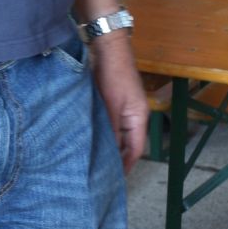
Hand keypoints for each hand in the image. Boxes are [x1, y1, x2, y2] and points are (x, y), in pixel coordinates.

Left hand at [91, 34, 148, 172]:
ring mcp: (122, 109)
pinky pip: (108, 124)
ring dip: (107, 146)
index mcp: (138, 118)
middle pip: (126, 144)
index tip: (115, 181)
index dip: (126, 166)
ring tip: (93, 161)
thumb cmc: (113, 74)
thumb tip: (105, 152)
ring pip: (116, 135)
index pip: (135, 150)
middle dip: (116, 159)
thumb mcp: (110, 105)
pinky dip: (101, 132)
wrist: (107, 46)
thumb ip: (109, 129)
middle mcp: (133, 116)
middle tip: (100, 175)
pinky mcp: (111, 102)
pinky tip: (88, 139)